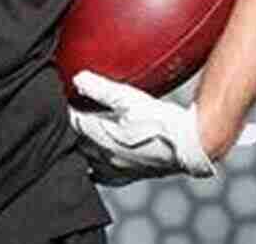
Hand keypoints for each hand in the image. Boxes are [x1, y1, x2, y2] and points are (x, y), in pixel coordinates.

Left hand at [67, 71, 216, 186]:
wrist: (190, 143)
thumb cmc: (162, 120)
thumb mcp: (129, 97)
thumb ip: (100, 88)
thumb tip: (78, 78)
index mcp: (100, 136)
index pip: (72, 122)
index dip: (67, 110)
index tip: (64, 101)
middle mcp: (104, 156)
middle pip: (76, 144)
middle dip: (72, 131)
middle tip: (71, 118)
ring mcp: (116, 169)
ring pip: (87, 162)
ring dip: (82, 150)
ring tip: (81, 138)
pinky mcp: (130, 176)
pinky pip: (104, 177)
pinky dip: (96, 169)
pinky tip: (97, 163)